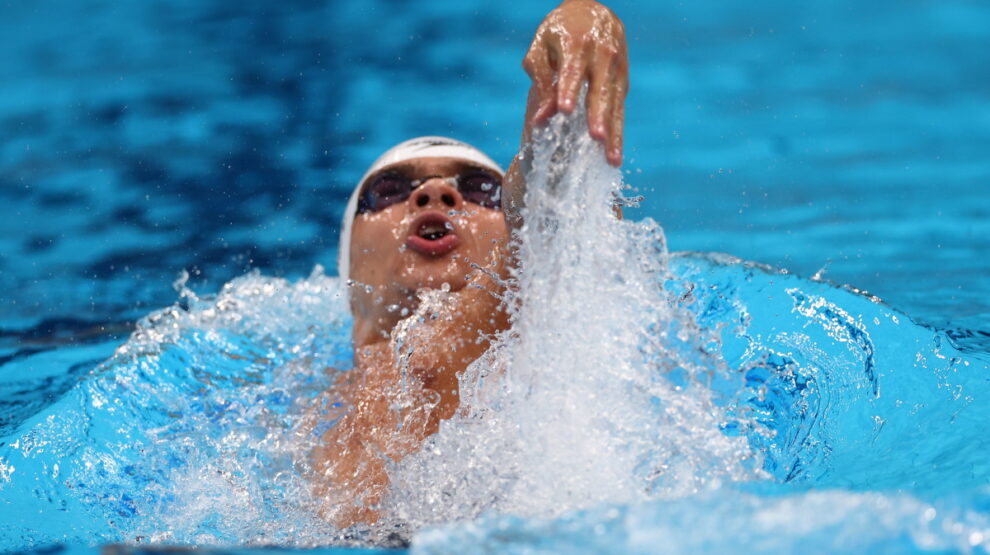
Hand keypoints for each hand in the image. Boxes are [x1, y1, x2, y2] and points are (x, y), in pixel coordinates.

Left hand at [522, 0, 627, 165]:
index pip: (572, 71)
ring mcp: (616, 69)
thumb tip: (541, 118)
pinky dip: (618, 131)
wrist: (593, 9)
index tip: (564, 110)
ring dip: (613, 132)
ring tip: (611, 158)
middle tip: (596, 137)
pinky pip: (620, 108)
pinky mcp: (623, 80)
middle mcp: (601, 56)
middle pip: (599, 89)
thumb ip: (540, 79)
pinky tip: (614, 153)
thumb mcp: (542, 46)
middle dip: (597, 114)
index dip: (569, 90)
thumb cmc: (559, 31)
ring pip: (614, 104)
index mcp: (577, 44)